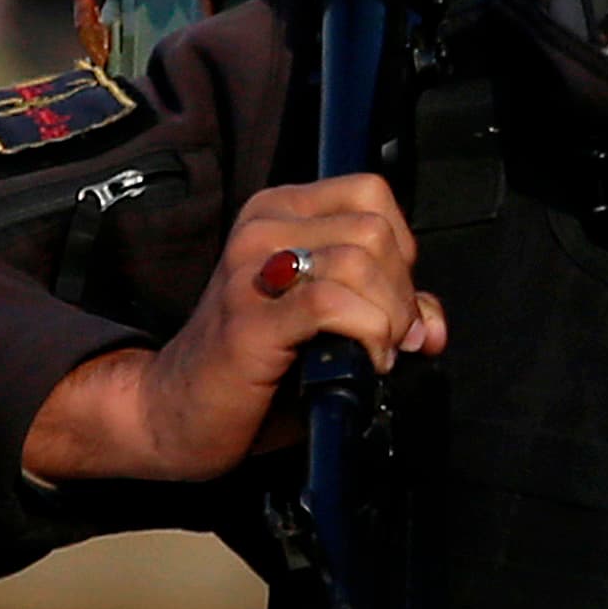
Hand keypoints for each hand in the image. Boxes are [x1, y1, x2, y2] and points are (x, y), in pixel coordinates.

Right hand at [22, 175, 445, 485]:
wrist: (174, 413)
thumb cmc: (253, 369)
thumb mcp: (326, 324)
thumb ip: (384, 309)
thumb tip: (433, 325)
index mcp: (277, 212)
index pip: (371, 194)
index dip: (401, 248)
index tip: (392, 298)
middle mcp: (262, 228)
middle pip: (375, 230)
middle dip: (401, 292)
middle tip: (389, 336)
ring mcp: (252, 270)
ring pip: (362, 262)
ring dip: (388, 318)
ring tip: (374, 352)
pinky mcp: (252, 319)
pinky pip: (335, 304)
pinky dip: (368, 334)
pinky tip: (363, 362)